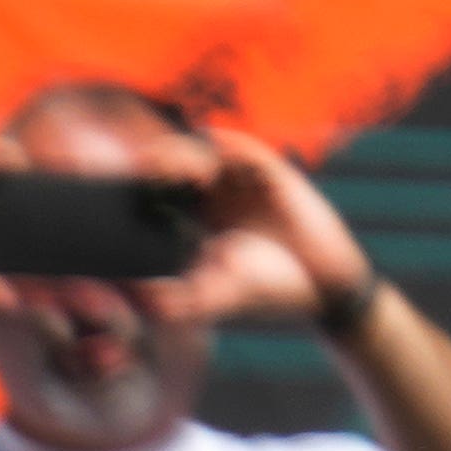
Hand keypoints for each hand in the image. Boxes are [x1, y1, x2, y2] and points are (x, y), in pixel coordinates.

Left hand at [160, 128, 372, 326]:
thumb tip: (143, 300)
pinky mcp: (275, 174)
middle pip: (180, 159)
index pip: (164, 185)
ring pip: (206, 149)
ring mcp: (247, 179)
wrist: (323, 292)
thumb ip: (181, 300)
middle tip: (141, 172)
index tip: (126, 192)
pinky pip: (245, 150)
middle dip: (160, 162)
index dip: (146, 182)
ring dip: (185, 155)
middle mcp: (222, 191)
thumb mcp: (217, 298)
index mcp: (202, 214)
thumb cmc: (270, 294)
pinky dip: (224, 150)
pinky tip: (206, 166)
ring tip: (168, 172)